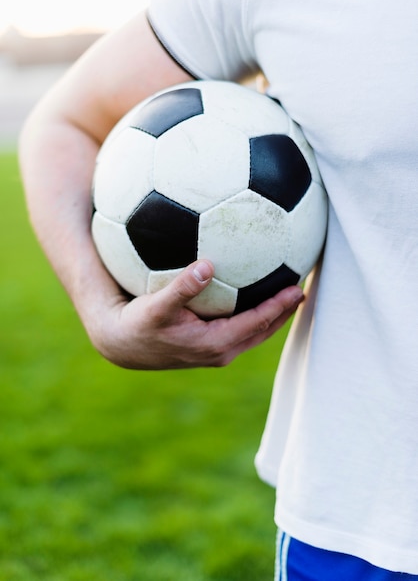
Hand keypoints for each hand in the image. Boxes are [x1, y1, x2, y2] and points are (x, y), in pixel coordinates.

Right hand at [88, 259, 303, 369]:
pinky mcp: (208, 347)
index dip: (279, 306)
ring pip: (253, 333)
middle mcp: (221, 352)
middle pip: (262, 330)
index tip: (298, 288)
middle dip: (284, 312)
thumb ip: (183, 288)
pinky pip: (240, 330)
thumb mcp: (156, 306)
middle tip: (302, 288)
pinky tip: (251, 293)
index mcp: (215, 344)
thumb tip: (206, 265)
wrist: (123, 347)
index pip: (257, 323)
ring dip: (272, 315)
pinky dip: (254, 316)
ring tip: (287, 293)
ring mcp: (215, 352)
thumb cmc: (138, 325)